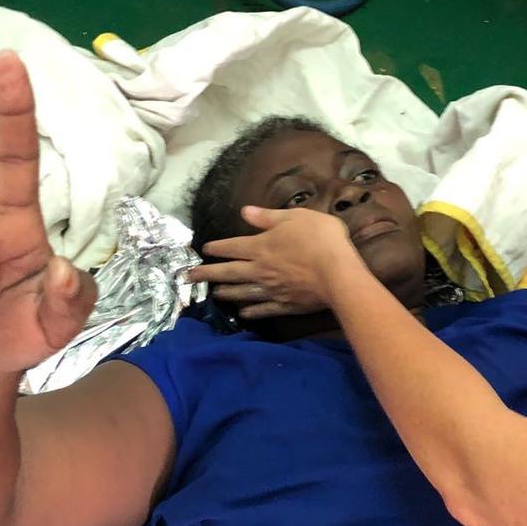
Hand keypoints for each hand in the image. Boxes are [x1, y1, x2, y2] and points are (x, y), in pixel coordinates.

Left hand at [189, 207, 365, 319]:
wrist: (338, 274)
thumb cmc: (319, 239)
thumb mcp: (295, 217)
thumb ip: (268, 217)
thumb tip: (244, 212)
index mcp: (261, 246)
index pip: (232, 246)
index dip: (217, 247)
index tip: (204, 249)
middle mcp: (260, 270)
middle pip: (228, 272)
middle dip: (207, 273)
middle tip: (188, 277)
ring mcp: (271, 290)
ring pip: (241, 292)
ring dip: (225, 292)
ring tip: (214, 293)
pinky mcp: (284, 304)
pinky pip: (262, 309)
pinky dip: (251, 311)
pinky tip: (243, 313)